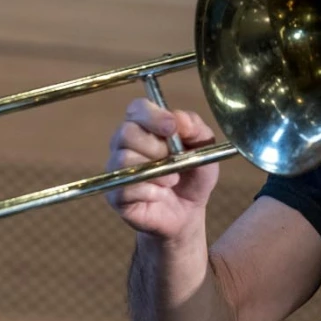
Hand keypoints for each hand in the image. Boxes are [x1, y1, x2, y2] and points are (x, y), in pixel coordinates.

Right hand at [105, 100, 219, 242]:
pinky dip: (149, 191)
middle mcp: (124, 144)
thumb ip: (196, 129)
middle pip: (127, 132)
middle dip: (156, 146)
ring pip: (124, 159)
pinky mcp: (115, 195)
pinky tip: (160, 195)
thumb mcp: (205, 150)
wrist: (188, 212)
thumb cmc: (193, 175)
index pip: (137, 108)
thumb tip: (179, 118)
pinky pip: (124, 187)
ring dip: (156, 171)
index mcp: (145, 126)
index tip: (172, 127)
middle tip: (174, 160)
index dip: (153, 115)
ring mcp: (116, 169)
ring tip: (172, 180)